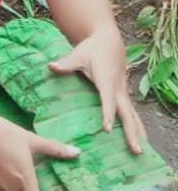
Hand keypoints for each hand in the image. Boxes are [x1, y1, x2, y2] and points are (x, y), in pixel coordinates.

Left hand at [50, 29, 145, 153]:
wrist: (108, 40)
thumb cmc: (91, 49)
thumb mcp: (77, 55)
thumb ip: (65, 64)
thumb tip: (51, 66)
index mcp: (105, 81)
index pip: (107, 100)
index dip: (107, 114)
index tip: (107, 129)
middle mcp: (117, 89)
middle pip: (126, 114)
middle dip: (131, 132)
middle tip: (135, 150)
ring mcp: (123, 91)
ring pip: (132, 115)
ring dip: (137, 132)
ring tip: (140, 151)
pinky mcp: (123, 93)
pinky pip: (131, 112)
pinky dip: (136, 125)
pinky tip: (139, 137)